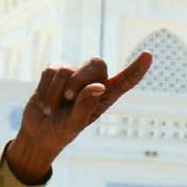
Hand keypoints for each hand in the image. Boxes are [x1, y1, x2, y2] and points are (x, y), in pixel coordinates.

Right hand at [5, 52, 152, 183]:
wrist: (38, 132)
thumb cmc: (61, 131)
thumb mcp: (75, 123)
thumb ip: (86, 106)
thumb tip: (99, 86)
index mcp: (107, 95)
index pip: (127, 79)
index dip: (138, 68)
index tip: (148, 54)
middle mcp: (94, 81)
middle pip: (96, 64)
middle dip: (79, 80)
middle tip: (69, 99)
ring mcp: (75, 75)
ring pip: (67, 69)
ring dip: (55, 92)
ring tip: (51, 110)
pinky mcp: (55, 72)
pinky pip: (50, 70)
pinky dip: (44, 89)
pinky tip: (43, 103)